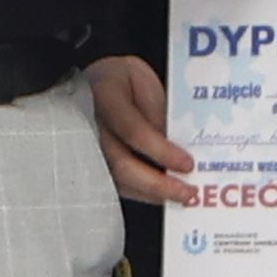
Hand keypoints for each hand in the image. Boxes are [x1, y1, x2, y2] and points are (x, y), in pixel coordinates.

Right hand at [85, 54, 195, 204]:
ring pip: (118, 181)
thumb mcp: (143, 80)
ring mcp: (88, 148)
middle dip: (158, 183)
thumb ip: (156, 108)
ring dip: (152, 194)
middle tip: (188, 192)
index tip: (187, 164)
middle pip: (121, 164)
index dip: (160, 150)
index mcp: (104, 96)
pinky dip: (143, 193)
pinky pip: (118, 184)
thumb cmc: (121, 79)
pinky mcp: (94, 163)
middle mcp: (90, 126)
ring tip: (181, 197)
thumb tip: (173, 143)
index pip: (132, 130)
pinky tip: (164, 195)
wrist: (95, 81)